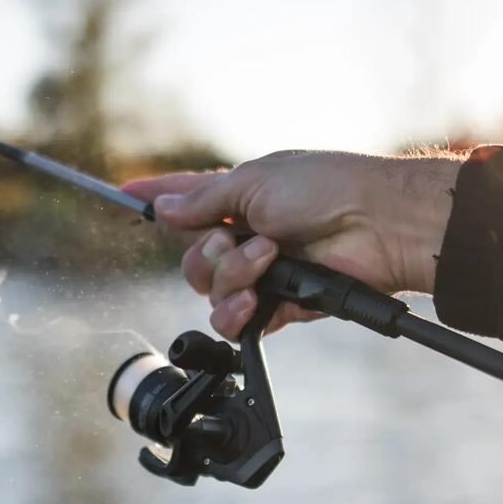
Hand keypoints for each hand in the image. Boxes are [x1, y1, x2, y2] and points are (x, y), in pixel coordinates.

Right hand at [121, 151, 459, 339]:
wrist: (378, 224)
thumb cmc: (326, 188)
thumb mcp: (255, 181)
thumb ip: (204, 199)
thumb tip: (165, 207)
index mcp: (241, 198)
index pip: (187, 199)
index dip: (157, 197)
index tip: (124, 195)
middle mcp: (248, 236)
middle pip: (193, 259)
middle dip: (208, 252)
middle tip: (235, 238)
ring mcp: (263, 273)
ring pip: (211, 290)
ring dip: (231, 276)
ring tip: (268, 259)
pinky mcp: (280, 306)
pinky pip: (235, 322)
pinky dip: (237, 312)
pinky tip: (256, 299)